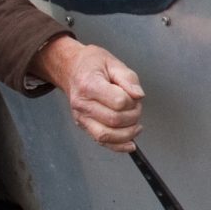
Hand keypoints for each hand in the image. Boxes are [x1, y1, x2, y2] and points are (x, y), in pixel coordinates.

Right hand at [33, 36, 145, 151]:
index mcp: (89, 85)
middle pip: (115, 120)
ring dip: (128, 132)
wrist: (72, 69)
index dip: (132, 101)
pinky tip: (131, 143)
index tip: (133, 95)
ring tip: (135, 123)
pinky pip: (101, 142)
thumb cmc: (92, 65)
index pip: (118, 102)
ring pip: (107, 135)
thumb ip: (128, 79)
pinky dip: (118, 146)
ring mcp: (81, 117)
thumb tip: (139, 96)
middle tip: (136, 106)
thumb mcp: (113, 62)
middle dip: (133, 116)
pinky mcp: (84, 126)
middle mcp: (82, 104)